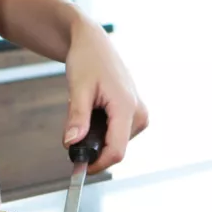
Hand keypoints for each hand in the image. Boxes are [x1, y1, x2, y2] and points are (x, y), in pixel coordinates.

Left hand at [62, 24, 146, 173]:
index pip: (116, 151)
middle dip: (92, 144)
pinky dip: (102, 128)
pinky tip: (95, 109)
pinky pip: (118, 133)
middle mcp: (139, 113)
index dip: (97, 164)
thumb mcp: (78, 89)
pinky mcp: (136, 114)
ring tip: (86, 109)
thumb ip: (77, 118)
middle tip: (74, 123)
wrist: (94, 43)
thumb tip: (71, 144)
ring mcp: (140, 114)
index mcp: (127, 107)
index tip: (77, 167)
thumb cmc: (88, 60)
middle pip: (114, 148)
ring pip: (115, 142)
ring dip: (96, 135)